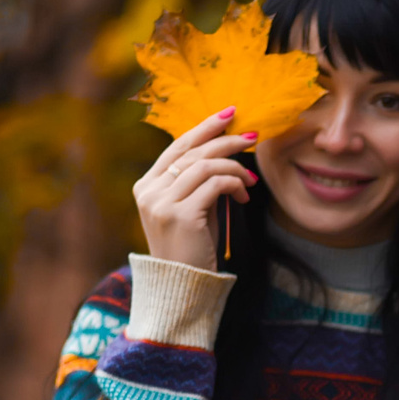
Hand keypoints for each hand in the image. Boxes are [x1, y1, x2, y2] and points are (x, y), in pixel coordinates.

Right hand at [134, 107, 256, 268]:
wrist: (182, 286)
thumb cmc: (192, 247)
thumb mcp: (192, 207)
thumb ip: (198, 180)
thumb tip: (226, 148)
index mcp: (146, 185)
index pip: (177, 146)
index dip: (204, 127)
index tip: (229, 114)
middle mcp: (149, 191)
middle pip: (193, 151)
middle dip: (226, 139)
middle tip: (252, 136)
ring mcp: (161, 203)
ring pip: (206, 165)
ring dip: (235, 167)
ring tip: (251, 178)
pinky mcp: (180, 215)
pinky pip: (215, 184)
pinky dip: (234, 183)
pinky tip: (244, 194)